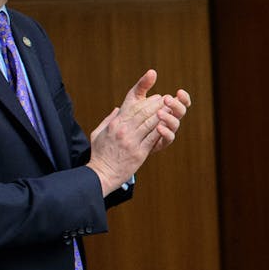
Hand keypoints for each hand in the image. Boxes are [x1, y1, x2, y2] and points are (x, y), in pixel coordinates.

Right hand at [86, 69, 190, 195]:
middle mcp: (123, 130)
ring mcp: (131, 141)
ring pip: (150, 123)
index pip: (132, 106)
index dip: (146, 99)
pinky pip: (153, 137)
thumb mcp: (98, 133)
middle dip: (157, 104)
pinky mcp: (139, 153)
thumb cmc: (99, 154)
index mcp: (115, 124)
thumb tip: (117, 109)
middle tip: (166, 99)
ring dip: (162, 114)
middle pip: (144, 112)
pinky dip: (161, 129)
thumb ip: (109, 120)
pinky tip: (168, 124)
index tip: (156, 95)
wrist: (101, 174)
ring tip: (170, 109)